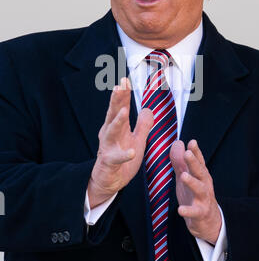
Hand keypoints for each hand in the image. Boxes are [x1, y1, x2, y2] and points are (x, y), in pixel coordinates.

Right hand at [88, 77, 153, 207]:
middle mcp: (109, 134)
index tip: (125, 79)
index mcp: (117, 127)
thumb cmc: (121, 158)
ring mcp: (108, 147)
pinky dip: (124, 155)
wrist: (109, 181)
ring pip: (111, 132)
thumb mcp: (137, 140)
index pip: (120, 107)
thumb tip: (148, 109)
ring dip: (118, 122)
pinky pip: (117, 158)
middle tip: (120, 86)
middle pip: (113, 114)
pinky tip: (132, 152)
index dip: (123, 94)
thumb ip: (142, 125)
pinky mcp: (109, 162)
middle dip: (116, 100)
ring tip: (124, 112)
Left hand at [170, 139, 221, 244]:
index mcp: (201, 175)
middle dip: (194, 162)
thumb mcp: (187, 177)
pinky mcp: (200, 213)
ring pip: (200, 189)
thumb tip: (177, 143)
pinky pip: (194, 212)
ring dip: (192, 182)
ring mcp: (203, 199)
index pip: (199, 161)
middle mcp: (204, 185)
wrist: (208, 222)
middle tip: (187, 153)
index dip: (196, 151)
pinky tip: (180, 210)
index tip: (192, 142)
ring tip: (183, 176)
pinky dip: (188, 211)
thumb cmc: (195, 195)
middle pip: (200, 171)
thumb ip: (180, 161)